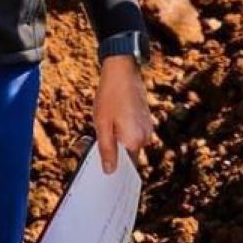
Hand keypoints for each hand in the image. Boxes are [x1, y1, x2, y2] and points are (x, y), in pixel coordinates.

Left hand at [92, 54, 154, 173]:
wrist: (122, 70)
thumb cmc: (110, 95)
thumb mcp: (102, 124)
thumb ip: (106, 150)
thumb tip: (110, 171)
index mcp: (135, 141)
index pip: (125, 167)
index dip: (112, 168)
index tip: (100, 170)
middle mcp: (145, 137)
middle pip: (127, 155)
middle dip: (113, 152)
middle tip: (95, 141)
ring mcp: (147, 127)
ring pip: (129, 143)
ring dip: (117, 140)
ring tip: (104, 125)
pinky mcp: (146, 119)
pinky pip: (133, 133)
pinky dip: (122, 131)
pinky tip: (112, 120)